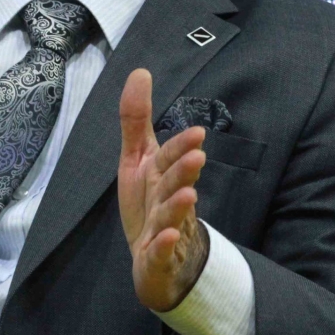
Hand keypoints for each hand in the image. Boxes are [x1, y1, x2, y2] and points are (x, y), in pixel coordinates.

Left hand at [117, 68, 209, 311]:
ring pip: (171, 217)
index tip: (197, 133)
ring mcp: (165, 231)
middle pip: (174, 184)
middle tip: (197, 155)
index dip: (181, 147)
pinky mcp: (158, 259)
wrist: (158, 263)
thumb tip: (140, 72)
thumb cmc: (149, 204)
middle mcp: (167, 200)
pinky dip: (163, 246)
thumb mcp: (137, 159)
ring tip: (189, 194)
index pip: (170, 158)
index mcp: (162, 176)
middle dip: (184, 170)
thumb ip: (136, 119)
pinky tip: (167, 238)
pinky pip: (161, 253)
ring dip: (179, 206)